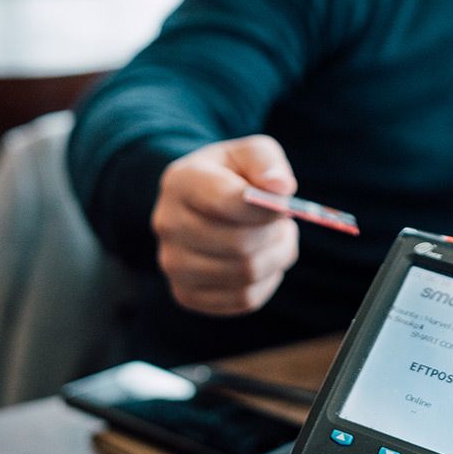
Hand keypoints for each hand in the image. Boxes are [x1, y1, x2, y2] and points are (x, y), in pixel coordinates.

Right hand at [152, 135, 300, 315]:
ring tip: (276, 239)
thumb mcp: (251, 153)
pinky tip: (262, 261)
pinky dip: (266, 283)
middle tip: (284, 223)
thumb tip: (281, 189)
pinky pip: (244, 300)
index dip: (265, 208)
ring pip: (246, 274)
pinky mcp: (186, 294)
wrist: (201, 206)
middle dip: (275, 235)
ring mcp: (172, 264)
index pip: (226, 201)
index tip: (285, 206)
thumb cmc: (233, 176)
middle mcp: (167, 224)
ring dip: (276, 258)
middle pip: (239, 244)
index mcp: (180, 182)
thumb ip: (268, 162)